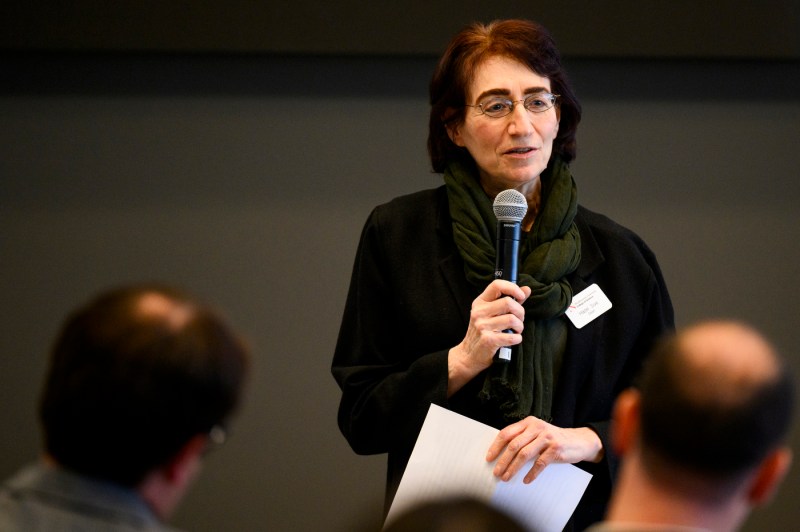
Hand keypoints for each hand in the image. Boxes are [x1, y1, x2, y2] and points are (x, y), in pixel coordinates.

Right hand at [447, 280, 530, 395]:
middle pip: (508, 302)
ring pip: (512, 319)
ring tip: (516, 331)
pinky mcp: (488, 340)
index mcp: (480, 302)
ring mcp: (482, 326)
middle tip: (519, 320)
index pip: (497, 285)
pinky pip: (511, 336)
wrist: (469, 355)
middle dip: (520, 312)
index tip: (521, 296)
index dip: (512, 288)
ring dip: (520, 327)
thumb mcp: (491, 314)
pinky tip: (514, 339)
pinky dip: (517, 339)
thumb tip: (527, 289)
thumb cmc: (483, 332)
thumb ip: (509, 300)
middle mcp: (479, 312)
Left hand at [485, 416, 603, 483]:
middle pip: (514, 445)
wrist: (579, 441)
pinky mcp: (556, 449)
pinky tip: (526, 480)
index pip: (507, 433)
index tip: (489, 458)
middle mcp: (537, 427)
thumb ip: (523, 438)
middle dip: (503, 460)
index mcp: (529, 422)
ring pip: (524, 454)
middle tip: (496, 472)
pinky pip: (540, 463)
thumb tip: (501, 454)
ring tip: (506, 477)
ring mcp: (547, 438)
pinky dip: (531, 473)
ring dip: (513, 468)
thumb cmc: (553, 439)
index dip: (496, 446)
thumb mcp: (537, 433)